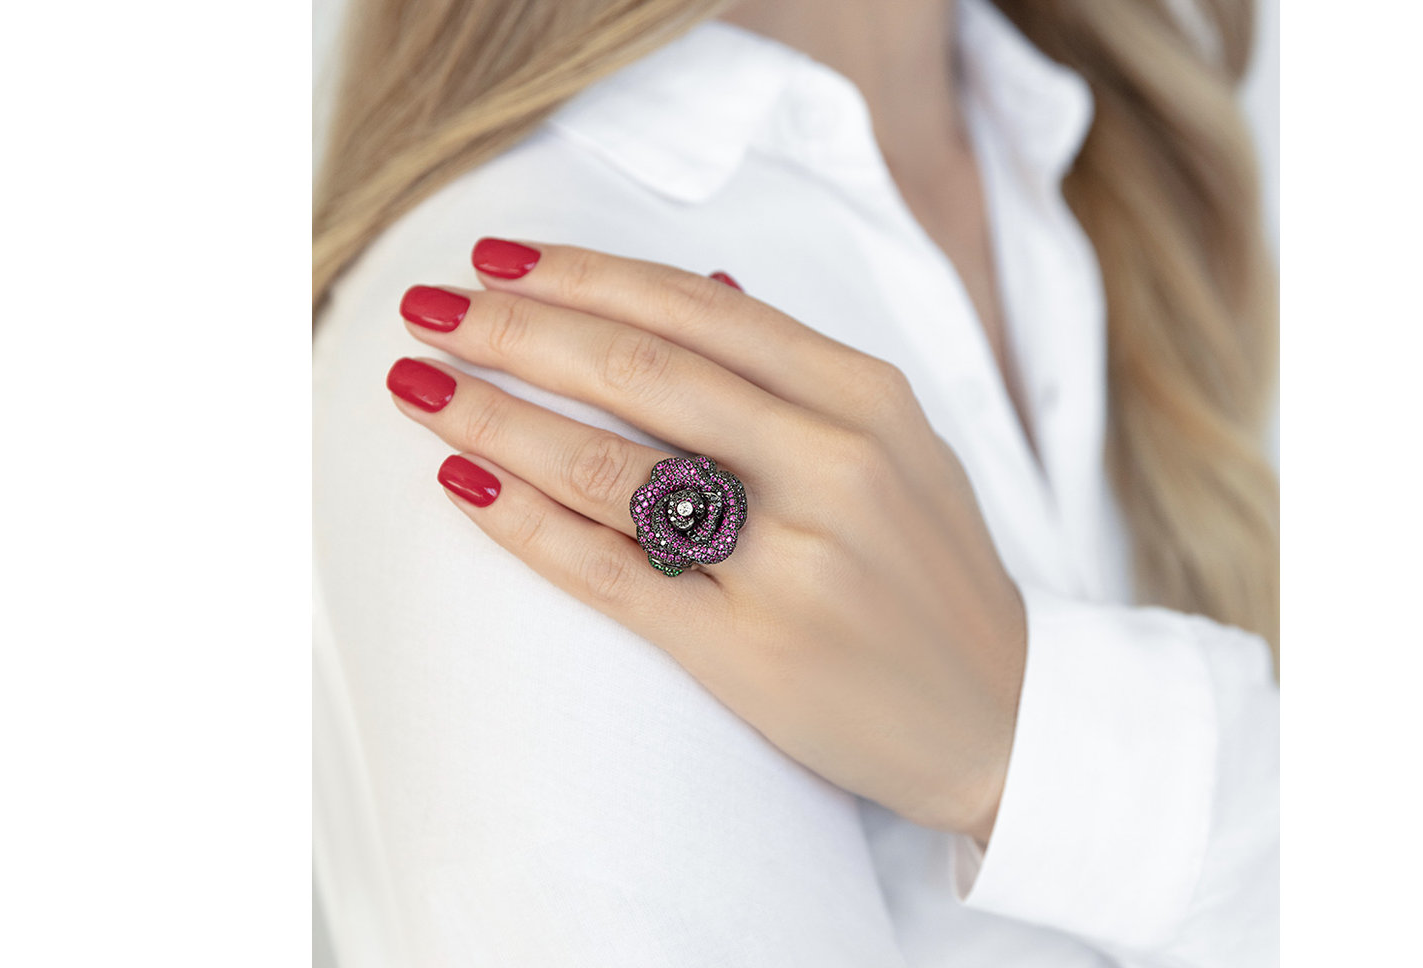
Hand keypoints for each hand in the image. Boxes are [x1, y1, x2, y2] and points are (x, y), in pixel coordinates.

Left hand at [385, 238, 1026, 841]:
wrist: (1000, 718)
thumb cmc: (932, 572)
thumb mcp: (900, 446)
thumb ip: (801, 372)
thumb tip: (696, 288)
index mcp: (867, 398)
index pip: (694, 307)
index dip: (581, 273)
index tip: (498, 256)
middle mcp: (831, 464)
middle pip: (637, 367)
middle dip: (515, 328)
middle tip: (430, 308)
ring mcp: (790, 559)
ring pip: (606, 463)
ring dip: (494, 417)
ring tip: (421, 387)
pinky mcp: (748, 648)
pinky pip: (606, 571)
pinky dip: (523, 522)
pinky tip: (463, 485)